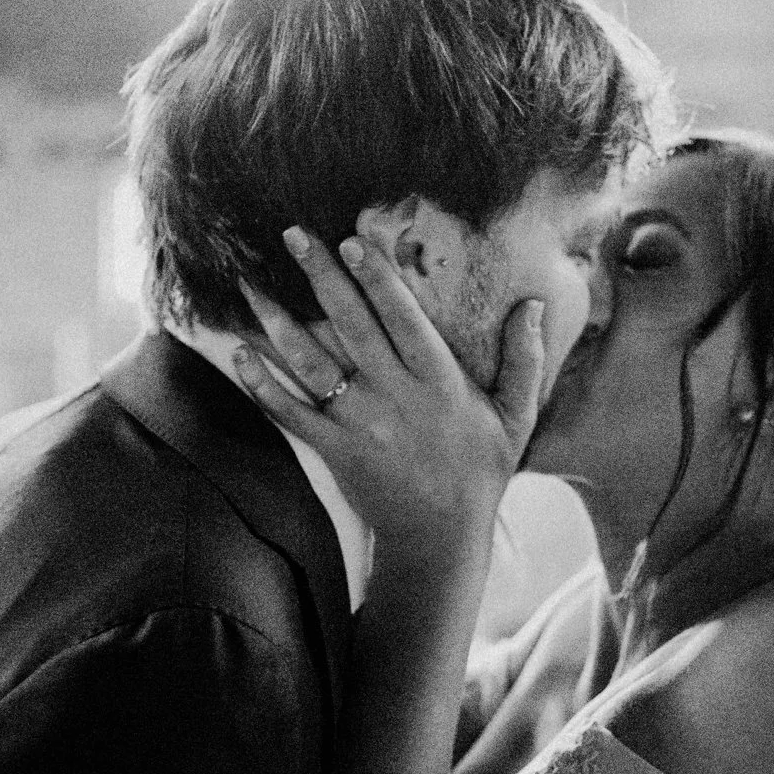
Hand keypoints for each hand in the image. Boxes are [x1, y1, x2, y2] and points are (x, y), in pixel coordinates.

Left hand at [232, 226, 543, 547]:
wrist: (440, 538)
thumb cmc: (480, 472)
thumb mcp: (516, 417)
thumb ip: (525, 360)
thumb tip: (534, 306)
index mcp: (438, 381)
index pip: (403, 318)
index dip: (377, 278)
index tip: (353, 241)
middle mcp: (394, 395)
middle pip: (350, 325)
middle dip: (320, 276)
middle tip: (292, 235)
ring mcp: (359, 423)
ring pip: (311, 363)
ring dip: (277, 322)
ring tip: (250, 285)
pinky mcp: (333, 449)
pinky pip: (290, 413)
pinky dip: (262, 385)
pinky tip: (238, 355)